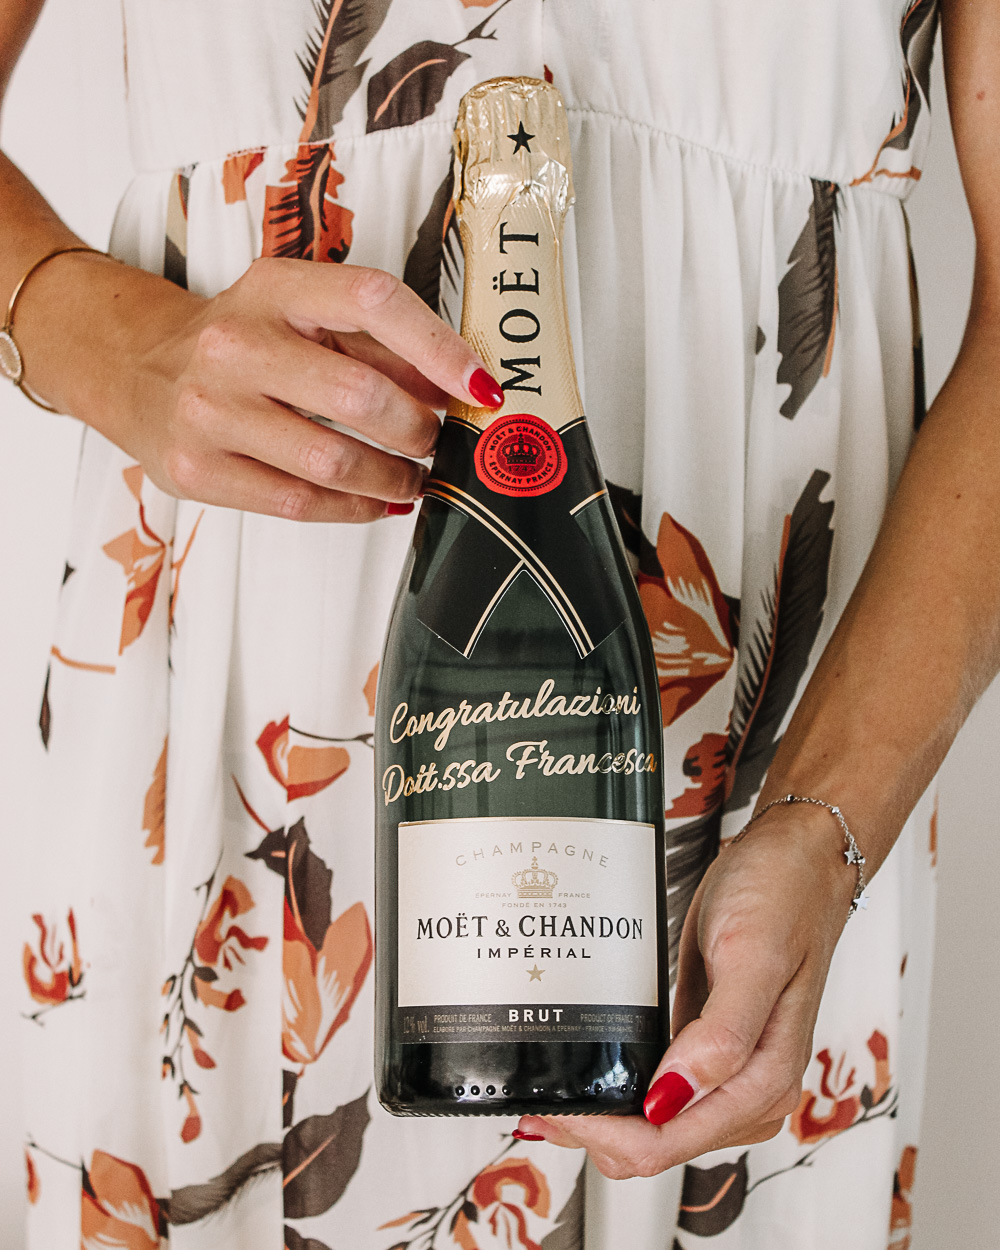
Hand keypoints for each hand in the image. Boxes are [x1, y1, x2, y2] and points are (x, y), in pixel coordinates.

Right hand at [113, 257, 502, 521]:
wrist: (136, 368)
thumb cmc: (240, 341)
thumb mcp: (302, 316)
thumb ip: (379, 345)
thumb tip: (460, 387)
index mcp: (274, 289)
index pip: (375, 303)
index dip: (440, 349)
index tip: (481, 387)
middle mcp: (236, 345)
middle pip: (361, 396)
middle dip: (419, 430)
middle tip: (437, 442)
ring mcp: (210, 411)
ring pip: (333, 461)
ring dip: (394, 478)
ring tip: (415, 477)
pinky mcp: (197, 470)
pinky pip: (299, 502)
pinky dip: (355, 509)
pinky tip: (377, 502)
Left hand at [514, 804, 857, 1176]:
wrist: (797, 857)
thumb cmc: (783, 896)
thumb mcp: (754, 956)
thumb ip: (724, 1035)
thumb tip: (670, 1100)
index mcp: (765, 1081)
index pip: (667, 1142)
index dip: (604, 1134)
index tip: (556, 1107)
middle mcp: (749, 1091)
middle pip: (655, 1147)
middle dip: (594, 1132)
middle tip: (535, 1101)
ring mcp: (727, 1073)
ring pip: (652, 1129)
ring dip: (601, 1120)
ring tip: (544, 1094)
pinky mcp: (706, 1047)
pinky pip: (658, 1093)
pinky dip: (619, 1095)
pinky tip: (584, 1076)